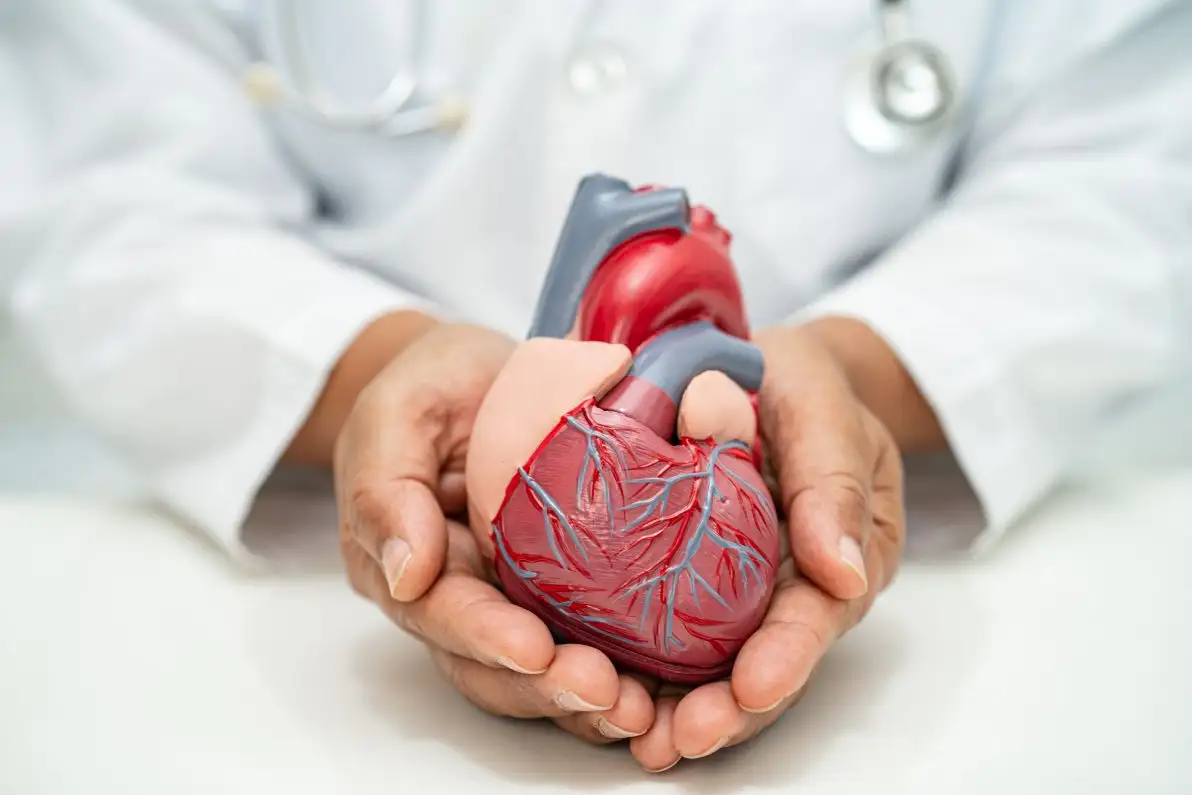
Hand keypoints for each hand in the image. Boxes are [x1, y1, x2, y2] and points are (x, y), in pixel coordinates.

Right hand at [333, 322, 655, 742]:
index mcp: (407, 561)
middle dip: (546, 688)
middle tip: (607, 692)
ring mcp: (511, 596)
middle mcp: (459, 595)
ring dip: (584, 697)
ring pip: (538, 670)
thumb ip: (384, 488)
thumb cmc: (432, 384)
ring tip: (640, 706)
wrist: (481, 373)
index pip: (441, 613)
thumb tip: (404, 573)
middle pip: (491, 665)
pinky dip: (620, 667)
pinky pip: (584, 639)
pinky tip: (660, 683)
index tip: (533, 648)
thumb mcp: (397, 411)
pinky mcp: (561, 588)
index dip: (485, 637)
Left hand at [628, 319, 907, 771]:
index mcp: (838, 552)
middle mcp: (786, 584)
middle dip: (729, 709)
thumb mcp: (826, 408)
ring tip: (643, 741)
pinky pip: (665, 631)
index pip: (817, 614)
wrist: (754, 368)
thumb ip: (834, 478)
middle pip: (764, 661)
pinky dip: (643, 668)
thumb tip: (846, 569)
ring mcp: (734, 588)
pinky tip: (608, 693)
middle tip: (680, 739)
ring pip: (714, 663)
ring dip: (681, 708)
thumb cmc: (800, 384)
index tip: (750, 687)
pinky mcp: (682, 579)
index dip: (787, 657)